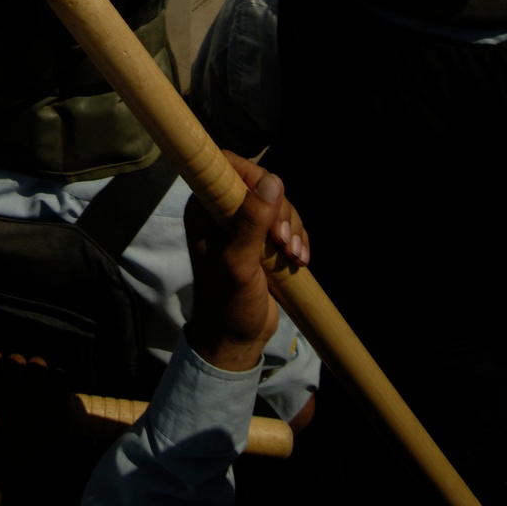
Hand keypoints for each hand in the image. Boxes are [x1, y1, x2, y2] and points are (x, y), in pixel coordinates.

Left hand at [185, 152, 308, 372]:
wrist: (235, 339)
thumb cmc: (227, 301)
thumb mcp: (238, 261)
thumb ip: (252, 221)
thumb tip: (273, 181)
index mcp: (206, 208)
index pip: (229, 167)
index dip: (255, 177)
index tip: (273, 202)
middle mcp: (223, 212)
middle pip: (262, 186)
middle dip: (281, 212)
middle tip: (282, 241)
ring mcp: (245, 227)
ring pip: (280, 206)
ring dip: (293, 229)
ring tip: (293, 256)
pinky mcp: (263, 242)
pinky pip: (288, 226)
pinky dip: (298, 239)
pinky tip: (300, 260)